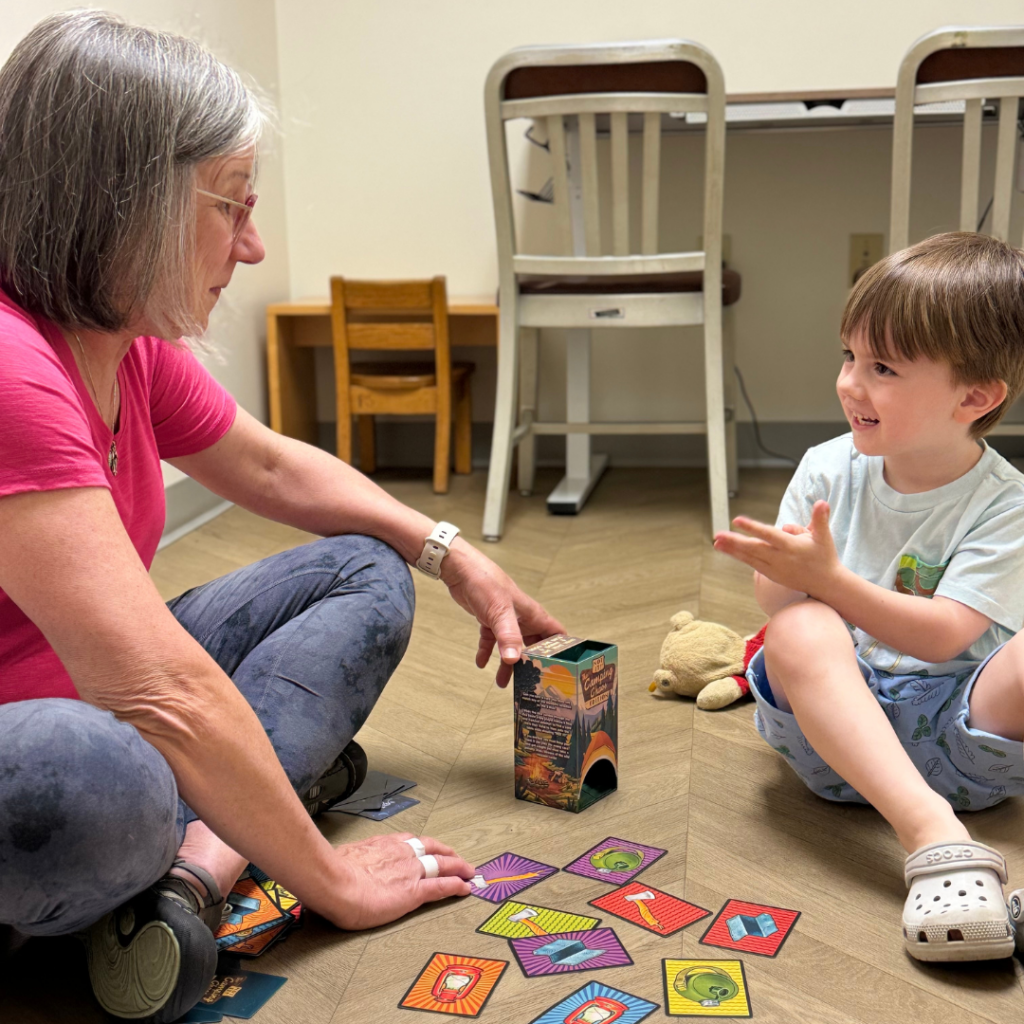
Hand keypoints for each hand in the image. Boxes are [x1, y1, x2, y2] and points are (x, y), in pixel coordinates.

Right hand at [322, 832, 475, 930]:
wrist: (334, 881)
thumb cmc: (332, 872)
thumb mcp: (344, 857)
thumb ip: (352, 860)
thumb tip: (342, 865)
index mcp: (384, 844)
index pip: (411, 842)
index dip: (424, 846)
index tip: (430, 848)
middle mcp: (401, 853)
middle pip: (432, 849)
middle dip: (447, 853)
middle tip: (457, 857)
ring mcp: (410, 871)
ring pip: (442, 865)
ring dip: (458, 867)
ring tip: (468, 871)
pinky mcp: (414, 892)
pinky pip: (441, 887)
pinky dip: (456, 886)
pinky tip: (464, 888)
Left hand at [441, 540, 565, 686]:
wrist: (460, 569)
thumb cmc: (485, 582)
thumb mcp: (499, 612)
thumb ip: (508, 636)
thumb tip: (513, 660)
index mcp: (532, 614)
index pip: (556, 635)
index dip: (563, 652)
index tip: (563, 670)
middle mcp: (522, 617)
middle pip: (534, 645)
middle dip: (533, 665)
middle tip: (530, 684)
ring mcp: (505, 618)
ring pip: (512, 646)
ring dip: (508, 663)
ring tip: (503, 682)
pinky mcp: (489, 618)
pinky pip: (491, 640)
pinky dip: (487, 651)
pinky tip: (481, 662)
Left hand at [713, 501, 841, 597]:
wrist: (826, 584)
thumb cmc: (824, 556)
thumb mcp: (824, 536)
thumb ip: (820, 519)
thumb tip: (821, 502)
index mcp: (791, 546)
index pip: (769, 535)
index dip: (753, 527)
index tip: (737, 520)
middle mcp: (780, 558)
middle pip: (754, 548)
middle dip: (735, 541)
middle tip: (718, 534)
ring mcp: (774, 568)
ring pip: (749, 557)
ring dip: (732, 549)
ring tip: (716, 542)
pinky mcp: (771, 575)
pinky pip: (751, 563)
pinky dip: (739, 556)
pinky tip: (726, 549)